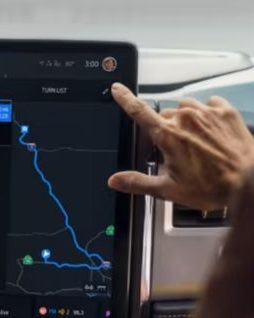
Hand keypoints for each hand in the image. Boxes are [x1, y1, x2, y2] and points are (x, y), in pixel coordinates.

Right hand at [109, 83, 253, 209]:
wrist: (249, 182)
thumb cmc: (212, 186)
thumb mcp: (168, 189)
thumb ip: (138, 182)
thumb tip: (115, 181)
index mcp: (167, 135)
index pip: (139, 111)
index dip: (125, 98)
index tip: (118, 89)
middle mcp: (185, 118)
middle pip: (164, 115)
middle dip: (165, 128)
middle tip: (176, 149)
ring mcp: (207, 113)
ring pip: (186, 107)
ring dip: (185, 118)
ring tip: (195, 138)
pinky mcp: (226, 112)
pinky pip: (210, 103)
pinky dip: (207, 113)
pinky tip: (211, 129)